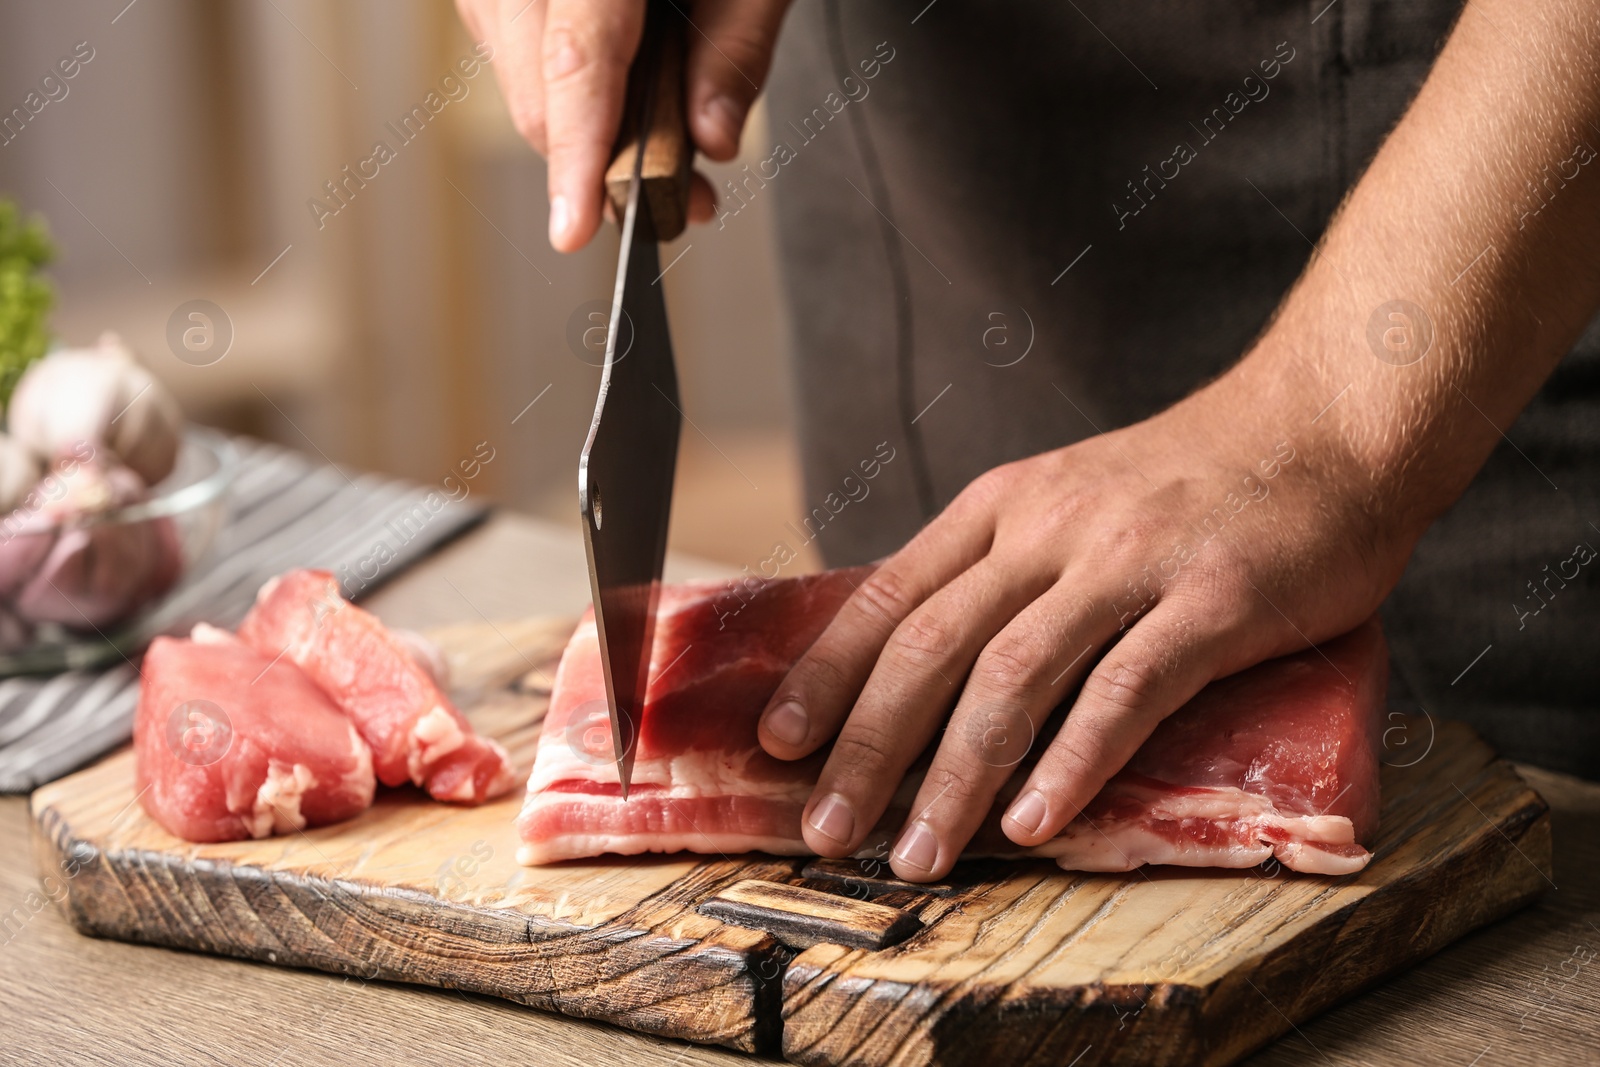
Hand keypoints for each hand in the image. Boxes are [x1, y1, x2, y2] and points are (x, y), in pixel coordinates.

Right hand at [455, 0, 792, 250]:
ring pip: (521, 83)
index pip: (576, 61)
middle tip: (692, 200)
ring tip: (672, 152)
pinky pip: (517, 58)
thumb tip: (711, 142)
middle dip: (604, 164)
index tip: (576, 229)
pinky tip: (625, 105)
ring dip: (589, 135)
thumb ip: (737, 46)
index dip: (577, 155)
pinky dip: (573, 96)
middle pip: (538, 89)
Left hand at [756, 374, 1415, 881]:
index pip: (890, 594)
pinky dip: (1073, 761)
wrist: (1326, 423)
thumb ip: (1004, 567)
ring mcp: (1131, 562)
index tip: (778, 741)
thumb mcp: (1070, 497)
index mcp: (1004, 505)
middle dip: (868, 748)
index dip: (828, 672)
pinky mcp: (1213, 600)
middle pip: (932, 646)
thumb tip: (923, 660)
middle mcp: (1051, 527)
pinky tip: (1036, 821)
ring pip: (1013, 678)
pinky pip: (1126, 690)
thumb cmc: (1192, 480)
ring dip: (956, 778)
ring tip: (920, 854)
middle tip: (826, 829)